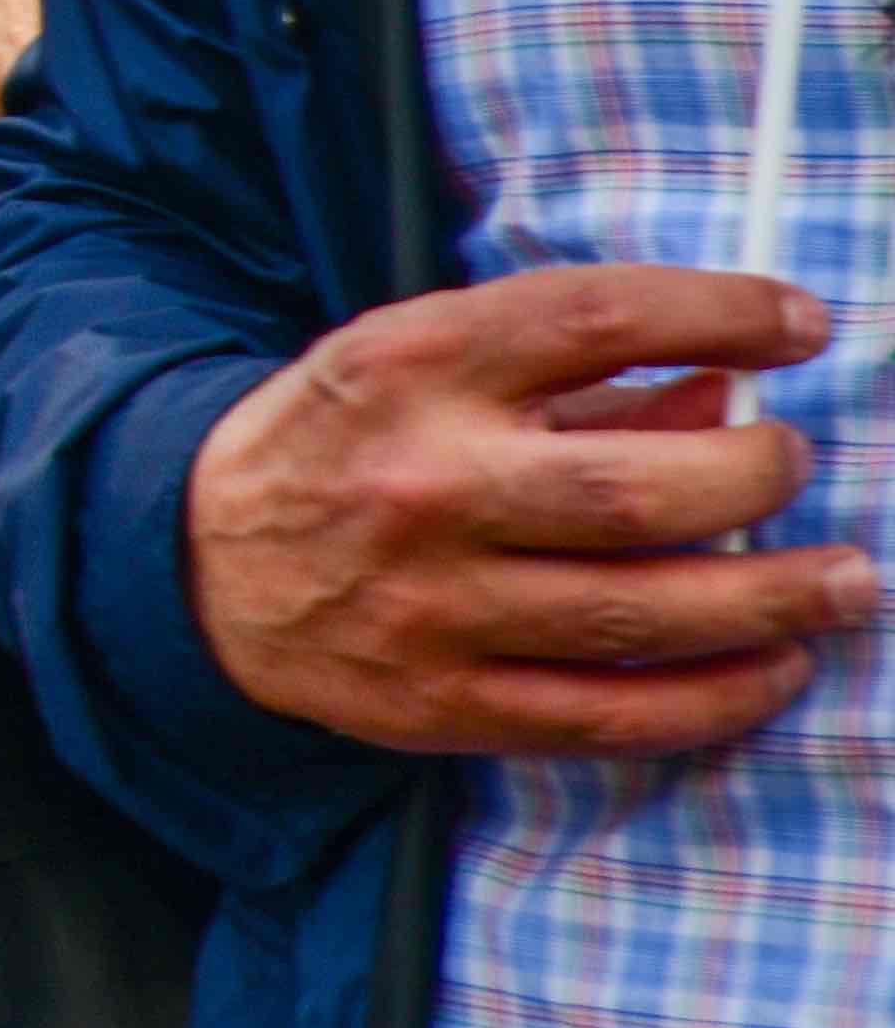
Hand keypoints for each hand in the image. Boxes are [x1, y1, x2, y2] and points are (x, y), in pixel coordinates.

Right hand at [186, 266, 876, 756]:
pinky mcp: (447, 702)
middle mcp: (425, 482)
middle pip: (637, 489)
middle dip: (759, 475)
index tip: (801, 321)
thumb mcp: (421, 362)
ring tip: (845, 582)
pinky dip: (717, 697)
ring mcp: (435, 604)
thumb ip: (569, 378)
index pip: (591, 320)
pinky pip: (614, 716)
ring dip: (774, 598)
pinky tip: (775, 668)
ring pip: (644, 613)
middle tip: (796, 462)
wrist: (197, 561)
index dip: (718, 311)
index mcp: (412, 368)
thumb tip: (725, 393)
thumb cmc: (340, 441)